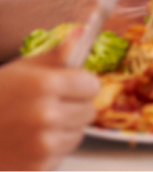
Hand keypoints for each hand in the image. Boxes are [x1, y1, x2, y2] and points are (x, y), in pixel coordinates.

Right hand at [0, 29, 98, 170]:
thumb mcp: (23, 69)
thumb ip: (57, 54)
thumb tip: (81, 32)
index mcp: (46, 86)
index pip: (92, 85)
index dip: (83, 84)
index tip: (74, 85)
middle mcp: (46, 115)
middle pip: (89, 111)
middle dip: (76, 106)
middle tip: (55, 104)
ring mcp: (42, 145)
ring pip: (78, 134)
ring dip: (66, 128)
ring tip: (41, 123)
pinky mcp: (36, 167)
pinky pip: (62, 154)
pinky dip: (52, 149)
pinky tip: (32, 140)